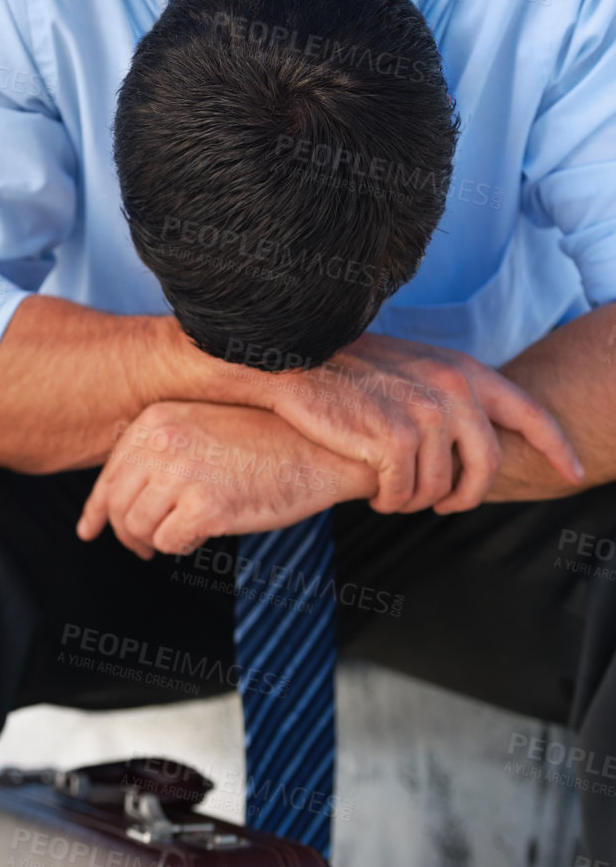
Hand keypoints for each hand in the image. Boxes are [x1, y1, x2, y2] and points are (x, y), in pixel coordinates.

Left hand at [76, 400, 374, 558]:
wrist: (323, 448)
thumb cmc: (267, 441)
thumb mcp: (202, 428)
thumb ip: (159, 453)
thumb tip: (106, 507)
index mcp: (156, 420)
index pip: (110, 473)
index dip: (97, 509)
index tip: (90, 530)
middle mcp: (161, 442)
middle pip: (119, 506)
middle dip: (128, 533)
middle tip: (145, 549)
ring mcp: (182, 473)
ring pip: (139, 528)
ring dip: (158, 541)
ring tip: (184, 535)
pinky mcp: (205, 506)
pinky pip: (171, 543)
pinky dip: (185, 546)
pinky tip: (207, 533)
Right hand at [254, 333, 583, 514]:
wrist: (292, 360)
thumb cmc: (344, 370)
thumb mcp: (410, 368)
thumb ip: (447, 393)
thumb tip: (473, 439)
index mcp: (462, 370)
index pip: (528, 413)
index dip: (557, 447)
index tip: (574, 473)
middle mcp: (452, 389)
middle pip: (486, 467)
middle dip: (465, 497)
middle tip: (443, 505)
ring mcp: (425, 413)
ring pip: (440, 488)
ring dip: (416, 501)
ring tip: (393, 493)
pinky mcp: (394, 439)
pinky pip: (405, 493)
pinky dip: (390, 501)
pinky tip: (374, 493)